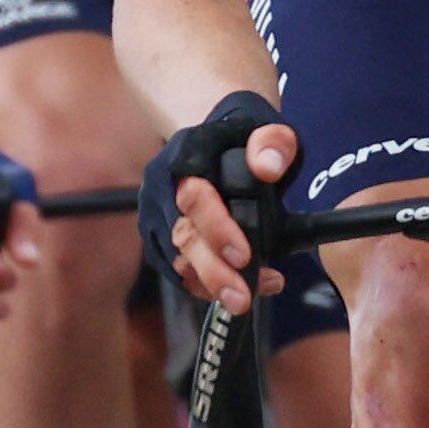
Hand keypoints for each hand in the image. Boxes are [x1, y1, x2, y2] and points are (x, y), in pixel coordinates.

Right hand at [138, 90, 290, 314]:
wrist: (215, 137)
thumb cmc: (244, 137)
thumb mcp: (268, 128)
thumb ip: (273, 142)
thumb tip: (267, 167)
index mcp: (185, 155)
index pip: (194, 196)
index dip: (216, 229)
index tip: (245, 256)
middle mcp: (161, 186)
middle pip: (180, 236)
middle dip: (211, 272)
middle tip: (242, 299)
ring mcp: (155, 214)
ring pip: (175, 259)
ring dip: (210, 284)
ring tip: (248, 298)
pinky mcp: (158, 238)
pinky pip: (175, 270)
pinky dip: (204, 286)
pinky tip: (241, 289)